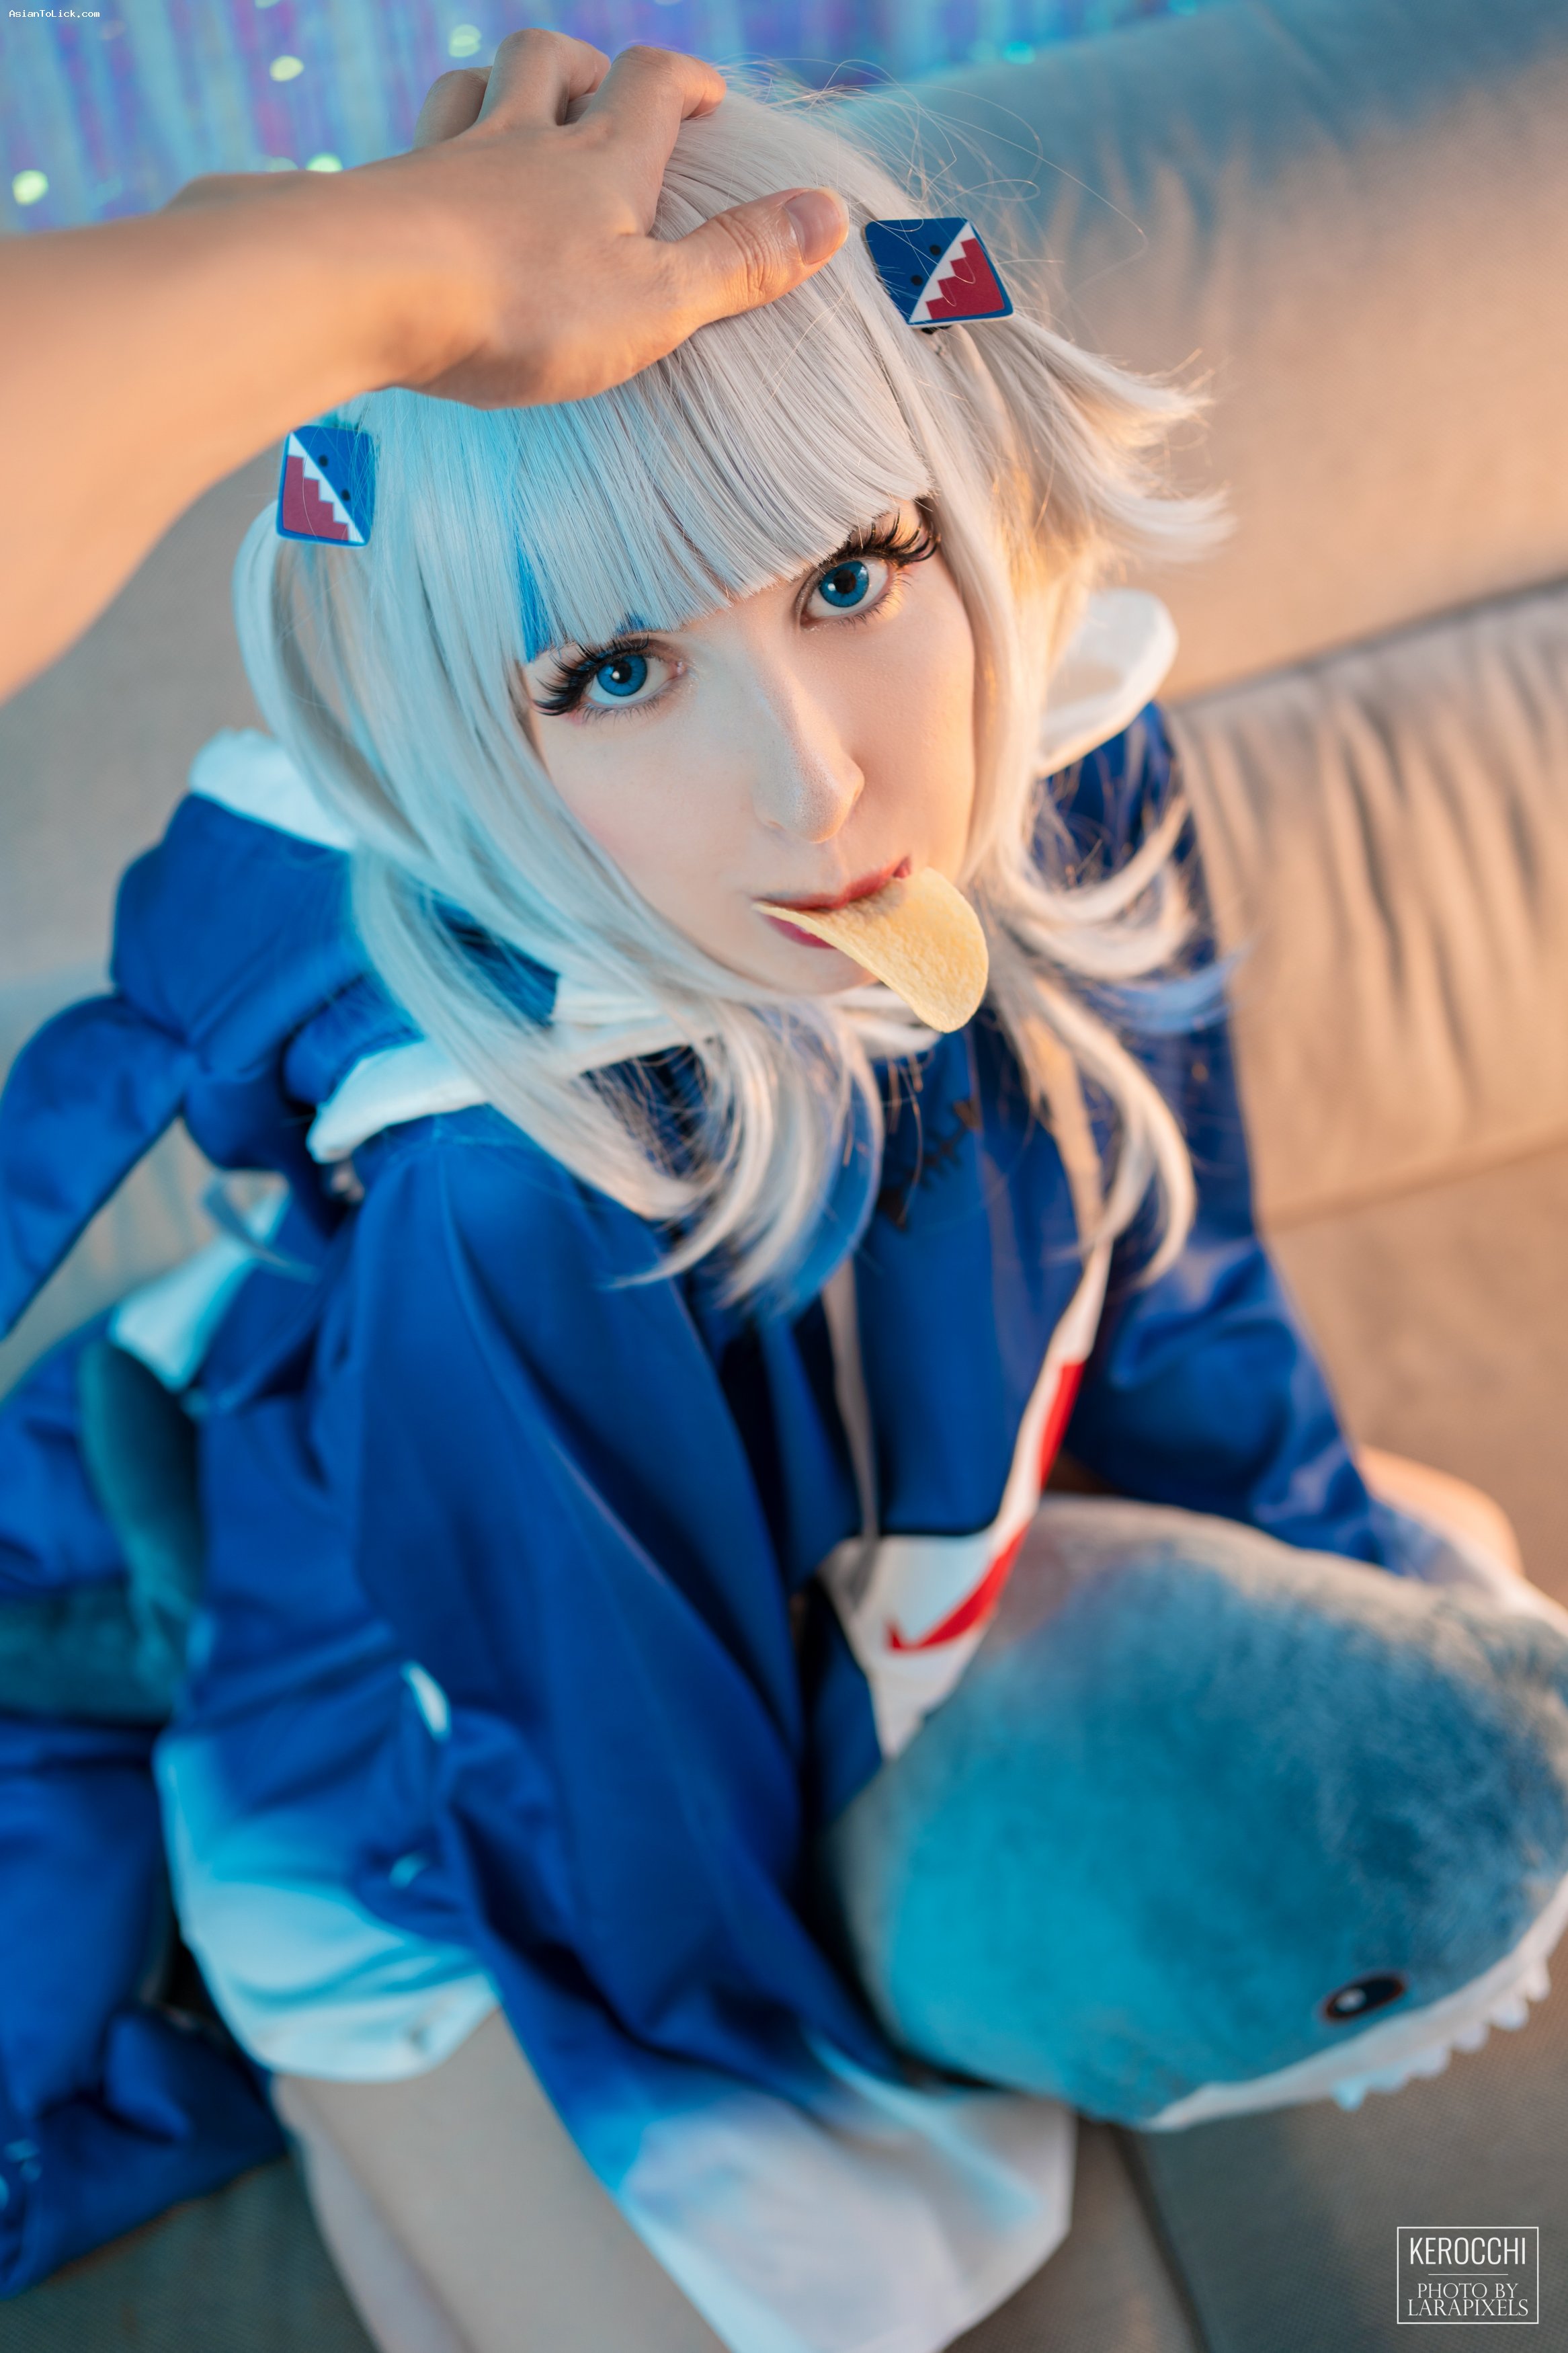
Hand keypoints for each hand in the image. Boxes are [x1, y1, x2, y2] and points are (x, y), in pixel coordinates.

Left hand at [173, 31, 847, 409]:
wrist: (366, 290)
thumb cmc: (521, 304)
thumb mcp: (657, 300)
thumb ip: (741, 262)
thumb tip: (835, 215)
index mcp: (602, 162)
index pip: (655, 85)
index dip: (687, 82)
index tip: (709, 98)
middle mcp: (521, 142)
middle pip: (547, 60)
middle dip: (581, 64)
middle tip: (597, 86)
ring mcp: (444, 165)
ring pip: (469, 87)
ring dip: (495, 88)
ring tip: (509, 114)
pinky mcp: (380, 201)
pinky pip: (404, 152)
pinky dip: (423, 155)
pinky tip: (423, 184)